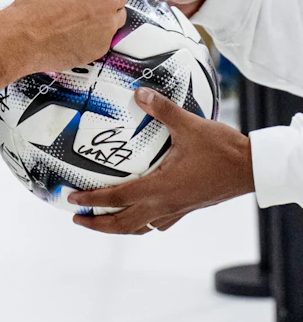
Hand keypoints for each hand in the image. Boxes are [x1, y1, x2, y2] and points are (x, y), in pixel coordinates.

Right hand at [8, 0, 139, 73]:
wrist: (23, 38)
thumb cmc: (34, 7)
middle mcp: (107, 1)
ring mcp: (107, 26)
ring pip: (116, 17)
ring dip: (104, 16)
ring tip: (77, 19)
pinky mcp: (102, 46)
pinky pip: (105, 37)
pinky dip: (94, 35)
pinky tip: (74, 34)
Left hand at [66, 88, 253, 233]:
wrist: (251, 169)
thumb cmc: (221, 149)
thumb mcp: (188, 124)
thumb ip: (161, 109)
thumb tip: (139, 94)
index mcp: (161, 188)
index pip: (117, 198)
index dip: (92, 201)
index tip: (71, 200)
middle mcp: (165, 204)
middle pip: (124, 224)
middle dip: (98, 224)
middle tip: (76, 218)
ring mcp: (177, 210)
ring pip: (140, 227)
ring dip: (118, 227)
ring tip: (101, 220)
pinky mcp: (187, 208)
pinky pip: (157, 223)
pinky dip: (141, 222)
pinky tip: (138, 213)